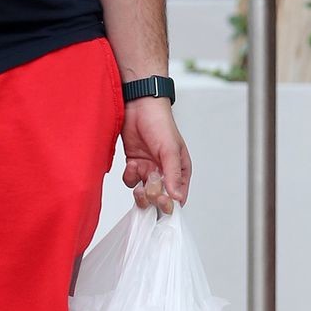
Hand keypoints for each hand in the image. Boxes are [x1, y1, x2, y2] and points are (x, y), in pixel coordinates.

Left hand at [121, 99, 190, 213]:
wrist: (138, 107)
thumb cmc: (160, 123)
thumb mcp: (170, 150)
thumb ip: (173, 175)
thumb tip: (177, 197)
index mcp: (180, 170)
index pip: (177, 196)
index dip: (169, 202)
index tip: (161, 200)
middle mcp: (164, 172)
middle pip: (159, 197)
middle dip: (152, 196)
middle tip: (148, 188)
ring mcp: (148, 169)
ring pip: (143, 192)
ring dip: (139, 188)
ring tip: (140, 174)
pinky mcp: (134, 165)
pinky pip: (131, 181)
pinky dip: (130, 176)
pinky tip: (132, 163)